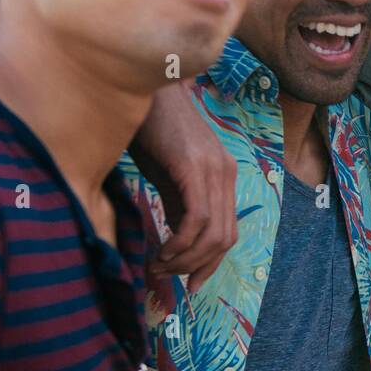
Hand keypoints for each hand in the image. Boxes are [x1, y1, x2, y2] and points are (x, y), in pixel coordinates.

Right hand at [129, 82, 236, 292]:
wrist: (142, 86)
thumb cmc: (148, 128)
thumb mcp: (166, 173)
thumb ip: (177, 203)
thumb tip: (174, 243)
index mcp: (222, 175)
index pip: (228, 231)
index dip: (210, 263)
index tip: (189, 284)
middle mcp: (225, 173)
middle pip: (225, 239)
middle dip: (196, 266)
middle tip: (166, 277)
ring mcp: (214, 169)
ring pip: (213, 234)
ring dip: (184, 259)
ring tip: (157, 265)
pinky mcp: (195, 167)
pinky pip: (197, 219)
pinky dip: (180, 243)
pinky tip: (160, 250)